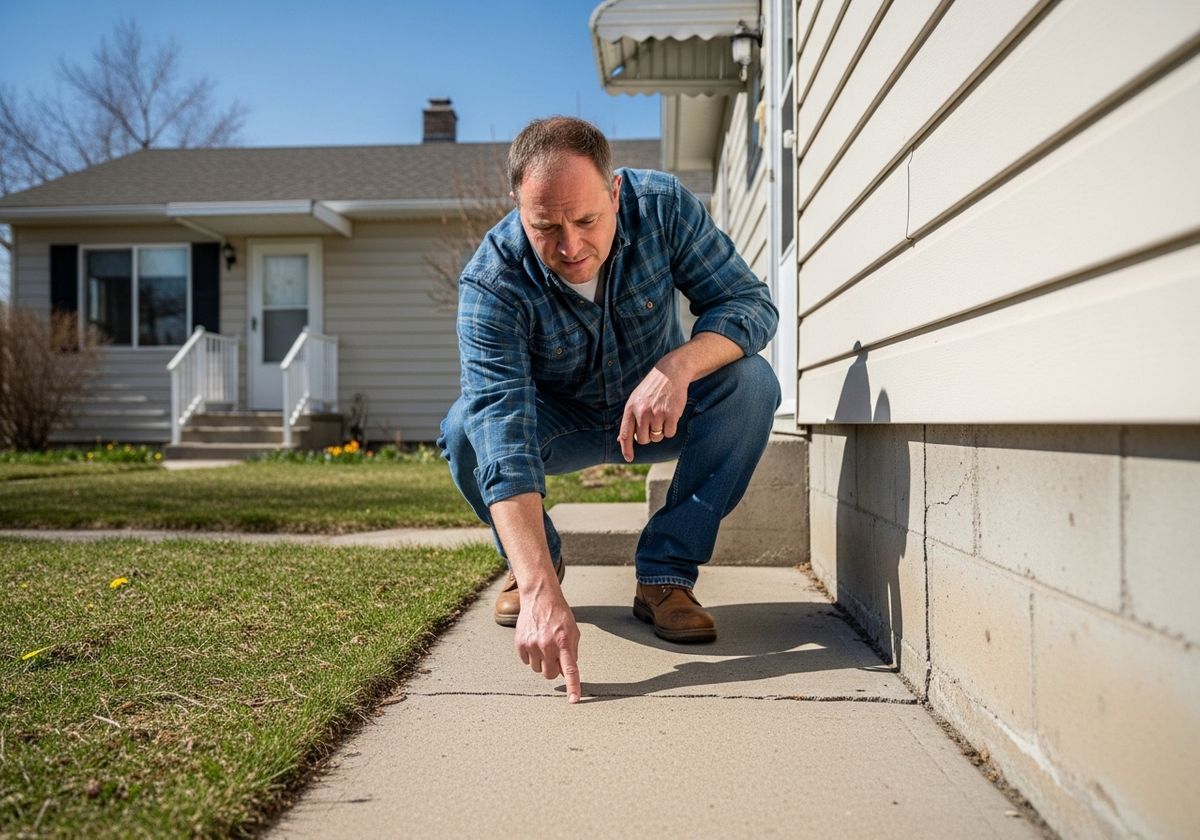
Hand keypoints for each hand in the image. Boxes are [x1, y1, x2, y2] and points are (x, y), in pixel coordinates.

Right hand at [514, 584, 581, 702]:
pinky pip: (526, 662)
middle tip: (554, 654)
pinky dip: (531, 656)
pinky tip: (534, 641)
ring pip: (537, 670)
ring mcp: (532, 645)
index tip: (574, 701)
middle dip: (553, 668)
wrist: (540, 597)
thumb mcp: (573, 631)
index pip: (570, 670)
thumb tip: (566, 672)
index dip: (573, 687)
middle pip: (550, 674)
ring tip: (544, 644)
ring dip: (542, 662)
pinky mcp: (520, 643)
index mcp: (564, 642)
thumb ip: (572, 652)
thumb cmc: (559, 615)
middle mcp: (548, 645)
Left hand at [617, 362, 687, 461]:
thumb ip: (629, 419)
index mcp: (631, 408)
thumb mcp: (636, 400)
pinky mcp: (671, 414)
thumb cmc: (652, 389)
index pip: (625, 434)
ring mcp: (657, 413)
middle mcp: (642, 412)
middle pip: (643, 440)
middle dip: (648, 437)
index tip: (628, 458)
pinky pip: (669, 433)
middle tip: (653, 425)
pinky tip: (671, 416)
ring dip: (660, 432)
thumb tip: (620, 439)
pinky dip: (671, 429)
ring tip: (662, 417)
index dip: (626, 449)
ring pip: (657, 437)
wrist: (670, 373)